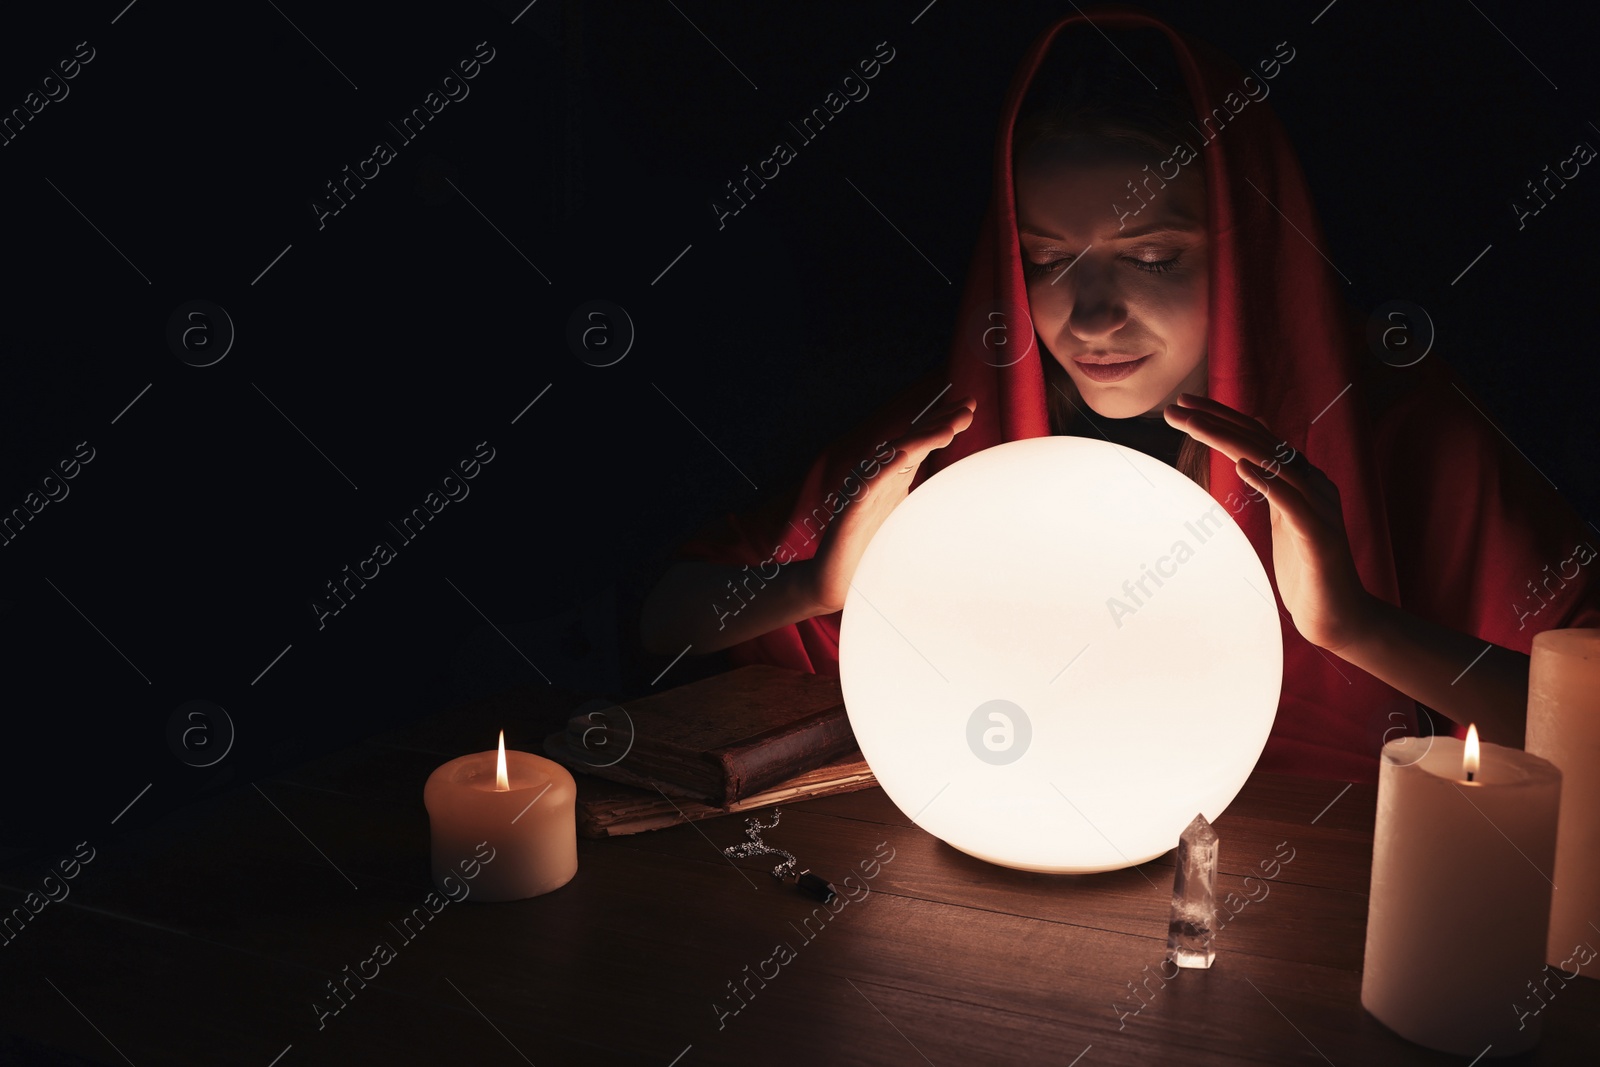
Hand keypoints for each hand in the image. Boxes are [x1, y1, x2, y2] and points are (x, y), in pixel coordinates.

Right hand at [807, 395, 975, 613]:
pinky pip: (869, 484)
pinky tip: (906, 454)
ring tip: (947, 428)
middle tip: (968, 406)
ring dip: (920, 440)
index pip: (920, 443)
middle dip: (939, 422)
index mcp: (893, 479)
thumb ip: (925, 503)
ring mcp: (864, 493)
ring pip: (892, 457)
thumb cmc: (871, 553)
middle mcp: (878, 479)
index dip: (942, 422)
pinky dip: (886, 467)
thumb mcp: (907, 521)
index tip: (969, 407)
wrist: (834, 582)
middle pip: (910, 442)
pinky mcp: (851, 511)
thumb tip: (959, 494)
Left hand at [1162, 393, 1375, 651]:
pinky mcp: (1320, 536)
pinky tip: (1244, 467)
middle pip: (1261, 443)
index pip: (1258, 438)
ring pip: (1273, 464)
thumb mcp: (1284, 518)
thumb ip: (1271, 485)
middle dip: (1218, 421)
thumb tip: (1251, 453)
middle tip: (1179, 406)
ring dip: (1232, 442)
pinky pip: (1293, 503)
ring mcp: (1319, 509)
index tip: (1184, 405)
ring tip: (1197, 425)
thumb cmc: (1306, 569)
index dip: (1223, 418)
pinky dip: (1269, 482)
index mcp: (1302, 480)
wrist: (1338, 614)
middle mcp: (1314, 485)